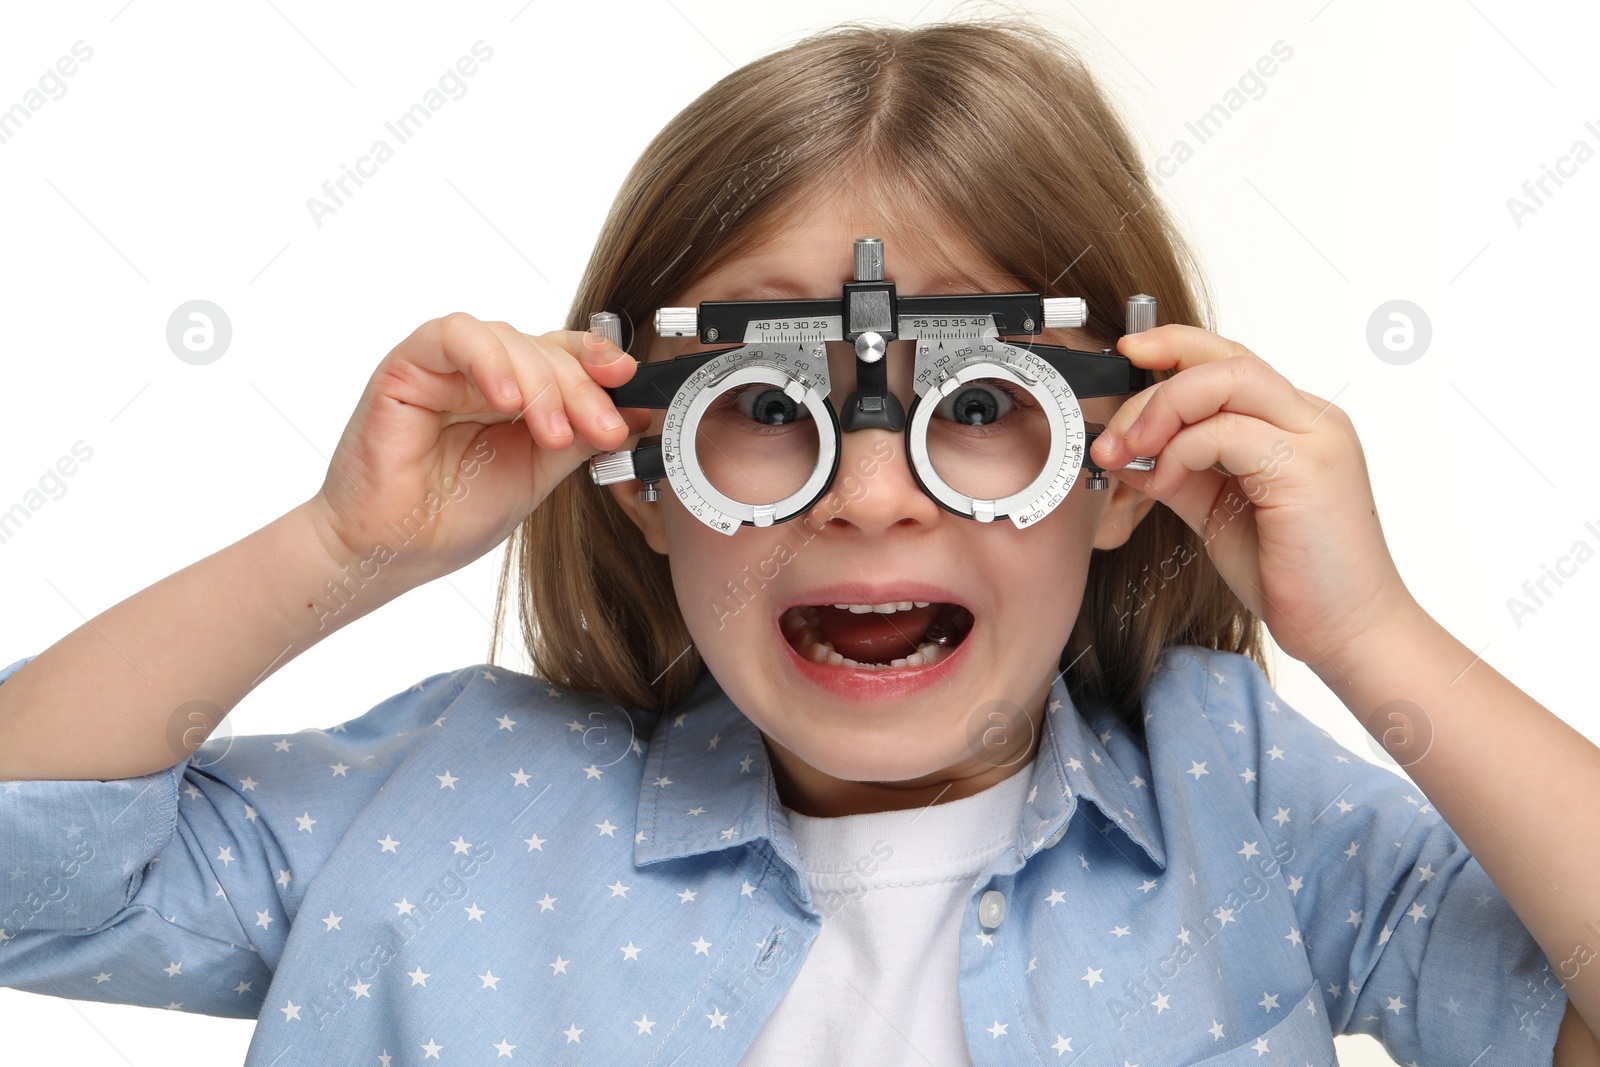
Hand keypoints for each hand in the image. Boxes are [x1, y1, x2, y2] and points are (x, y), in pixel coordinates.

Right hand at [307, 313, 652, 586]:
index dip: (600, 362)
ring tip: (553, 434)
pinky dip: (488, 359)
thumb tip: (637, 410)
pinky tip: (507, 399)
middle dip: (581, 387)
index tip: (632, 385)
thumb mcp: (538, 476)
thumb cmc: (453, 517)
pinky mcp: (408, 365)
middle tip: (602, 429)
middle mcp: (484, 373)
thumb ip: (582, 439)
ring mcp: (447, 367)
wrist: (393, 551)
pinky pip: (454, 336)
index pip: (566, 358)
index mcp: (517, 395)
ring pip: (508, 338)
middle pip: (545, 348)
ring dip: (542, 382)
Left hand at [1092, 323, 1417, 672]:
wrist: (1349, 631)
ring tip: (1128, 452)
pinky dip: (1182, 450)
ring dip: (1162, 410)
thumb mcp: (1219, 513)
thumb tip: (1126, 451)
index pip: (1229, 362)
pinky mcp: (1309, 468)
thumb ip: (1180, 474)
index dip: (1174, 348)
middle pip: (1224, 360)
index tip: (1125, 358)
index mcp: (1294, 425)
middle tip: (1112, 436)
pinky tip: (1162, 482)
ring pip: (1228, 379)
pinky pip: (1230, 431)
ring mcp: (1315, 440)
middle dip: (1154, 389)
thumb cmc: (1294, 576)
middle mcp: (1311, 421)